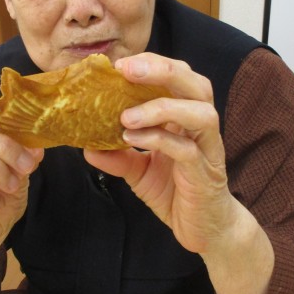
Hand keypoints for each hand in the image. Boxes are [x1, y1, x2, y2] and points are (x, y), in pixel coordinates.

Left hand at [85, 52, 235, 254]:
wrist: (204, 229)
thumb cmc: (175, 192)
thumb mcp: (138, 171)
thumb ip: (116, 156)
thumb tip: (85, 146)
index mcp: (186, 117)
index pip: (176, 77)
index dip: (151, 64)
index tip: (119, 65)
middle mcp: (201, 126)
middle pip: (195, 84)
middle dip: (162, 70)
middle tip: (126, 69)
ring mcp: (207, 149)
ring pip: (200, 112)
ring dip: (161, 107)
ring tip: (126, 115)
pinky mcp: (206, 173)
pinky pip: (187, 150)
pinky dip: (159, 139)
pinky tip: (133, 139)